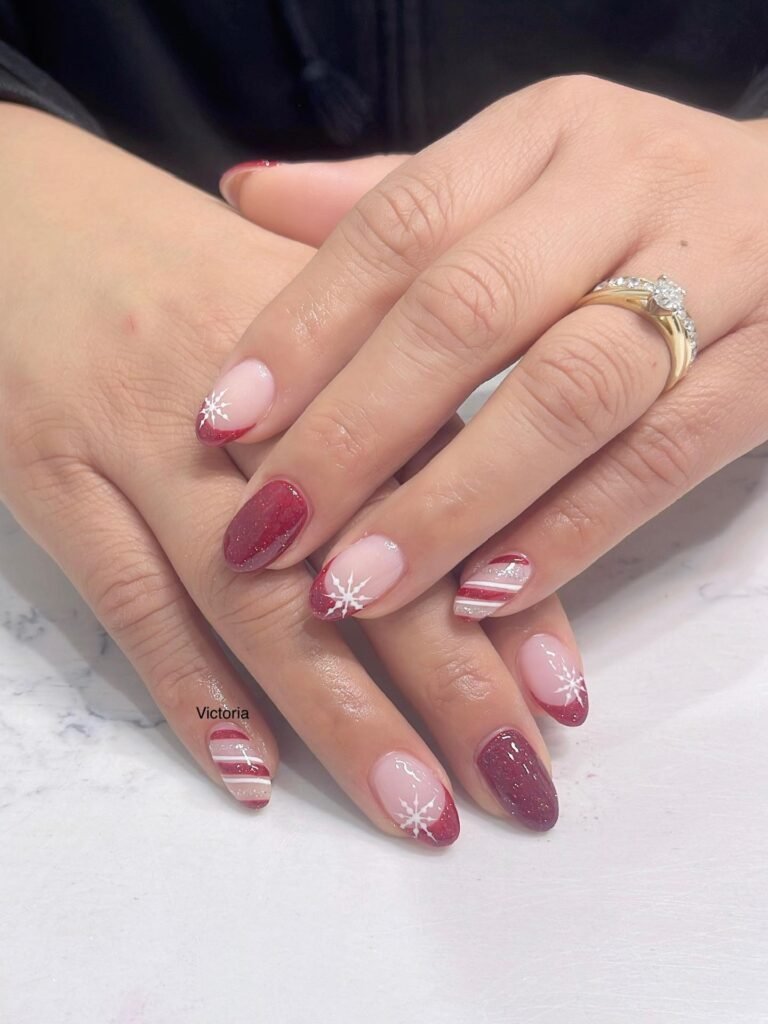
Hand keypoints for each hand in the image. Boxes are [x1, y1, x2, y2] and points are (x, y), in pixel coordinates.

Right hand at [0, 105, 583, 841]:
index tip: (561, 698)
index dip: (508, 593)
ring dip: (338, 712)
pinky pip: (132, 604)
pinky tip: (253, 775)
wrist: (24, 217)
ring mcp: (146, 447)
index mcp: (332, 346)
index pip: (441, 485)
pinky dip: (192, 692)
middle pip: (361, 553)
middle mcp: (254, 407)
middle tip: (511, 783)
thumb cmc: (184, 270)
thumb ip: (398, 391)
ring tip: (412, 804)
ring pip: (253, 598)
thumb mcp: (303, 301)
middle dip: (446, 679)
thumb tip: (499, 507)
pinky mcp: (58, 481)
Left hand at [205, 76, 767, 622]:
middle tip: (269, 532)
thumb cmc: (631, 202)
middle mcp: (623, 189)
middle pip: (466, 312)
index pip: (398, 225)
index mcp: (543, 133)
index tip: (223, 423)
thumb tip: (242, 195)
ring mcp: (714, 277)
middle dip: (356, 432)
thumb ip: (391, 197)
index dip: (303, 328)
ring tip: (358, 588)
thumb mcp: (523, 171)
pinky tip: (485, 595)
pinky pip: (661, 460)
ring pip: (563, 395)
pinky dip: (569, 531)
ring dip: (451, 501)